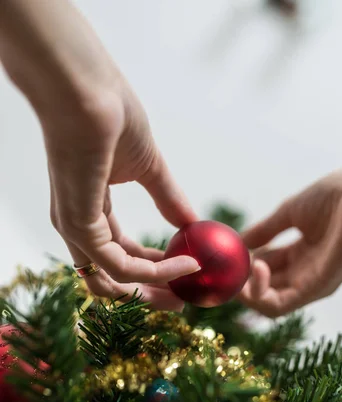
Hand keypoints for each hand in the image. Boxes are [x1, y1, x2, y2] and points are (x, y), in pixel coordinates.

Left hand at [0, 0, 199, 310]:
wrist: (87, 89)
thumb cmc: (111, 115)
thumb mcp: (149, 167)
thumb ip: (168, 198)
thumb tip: (192, 223)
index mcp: (92, 212)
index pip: (121, 255)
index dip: (154, 270)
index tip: (186, 274)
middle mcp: (79, 226)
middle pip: (112, 279)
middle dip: (151, 293)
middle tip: (185, 300)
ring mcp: (76, 228)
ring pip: (112, 282)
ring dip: (152, 292)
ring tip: (186, 293)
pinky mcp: (80, 225)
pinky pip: (120, 266)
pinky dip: (155, 271)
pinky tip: (185, 264)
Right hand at [240, 163, 341, 316]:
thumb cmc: (336, 196)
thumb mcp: (289, 213)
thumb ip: (264, 231)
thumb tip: (238, 242)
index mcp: (300, 257)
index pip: (265, 271)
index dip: (243, 267)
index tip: (227, 257)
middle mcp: (305, 274)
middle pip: (264, 292)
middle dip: (239, 283)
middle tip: (226, 269)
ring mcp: (312, 283)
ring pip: (269, 305)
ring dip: (246, 291)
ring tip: (239, 269)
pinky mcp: (318, 288)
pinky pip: (280, 304)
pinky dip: (260, 292)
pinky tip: (256, 267)